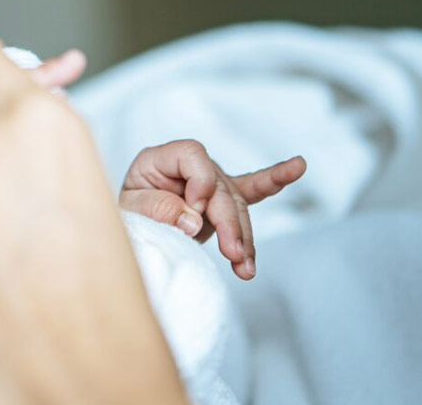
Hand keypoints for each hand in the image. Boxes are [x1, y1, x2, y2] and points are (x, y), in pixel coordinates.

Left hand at [120, 139, 305, 279]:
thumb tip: (192, 219)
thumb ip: (155, 208)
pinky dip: (275, 180)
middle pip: (219, 185)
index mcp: (159, 159)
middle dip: (229, 222)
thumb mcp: (127, 211)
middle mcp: (188, 166)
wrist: (127, 228)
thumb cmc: (124, 215)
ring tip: (246, 267)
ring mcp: (209, 182)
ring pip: (235, 204)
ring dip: (243, 236)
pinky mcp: (222, 200)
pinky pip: (252, 189)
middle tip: (234, 255)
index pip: (192, 154)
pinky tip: (298, 167)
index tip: (193, 211)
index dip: (200, 181)